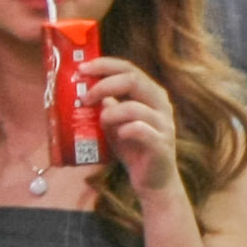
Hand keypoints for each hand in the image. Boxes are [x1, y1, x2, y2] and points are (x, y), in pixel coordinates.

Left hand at [83, 57, 182, 205]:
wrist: (153, 182)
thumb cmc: (133, 148)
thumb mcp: (114, 123)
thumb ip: (105, 106)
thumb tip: (84, 90)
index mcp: (151, 93)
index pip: (129, 68)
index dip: (104, 65)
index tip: (82, 68)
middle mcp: (161, 104)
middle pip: (133, 80)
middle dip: (103, 85)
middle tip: (85, 97)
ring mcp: (164, 124)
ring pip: (133, 107)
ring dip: (110, 113)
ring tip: (101, 122)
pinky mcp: (161, 144)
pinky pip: (140, 130)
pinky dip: (124, 130)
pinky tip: (119, 136)